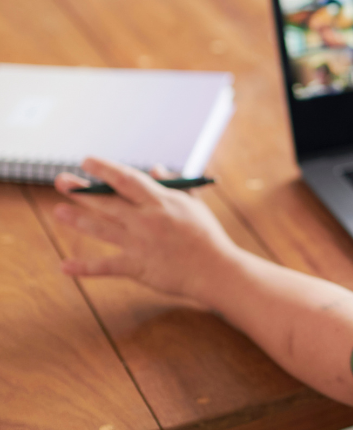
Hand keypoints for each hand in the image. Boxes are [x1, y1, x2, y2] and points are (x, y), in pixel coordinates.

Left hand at [53, 157, 239, 300]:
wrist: (215, 269)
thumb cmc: (206, 235)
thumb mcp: (193, 204)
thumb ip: (173, 184)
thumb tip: (154, 168)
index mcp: (162, 201)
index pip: (128, 179)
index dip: (105, 169)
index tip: (87, 160)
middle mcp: (147, 220)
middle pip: (108, 201)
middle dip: (82, 190)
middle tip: (61, 181)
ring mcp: (140, 243)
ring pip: (102, 228)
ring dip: (78, 219)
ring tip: (59, 211)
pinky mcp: (138, 267)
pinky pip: (106, 266)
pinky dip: (85, 267)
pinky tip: (64, 266)